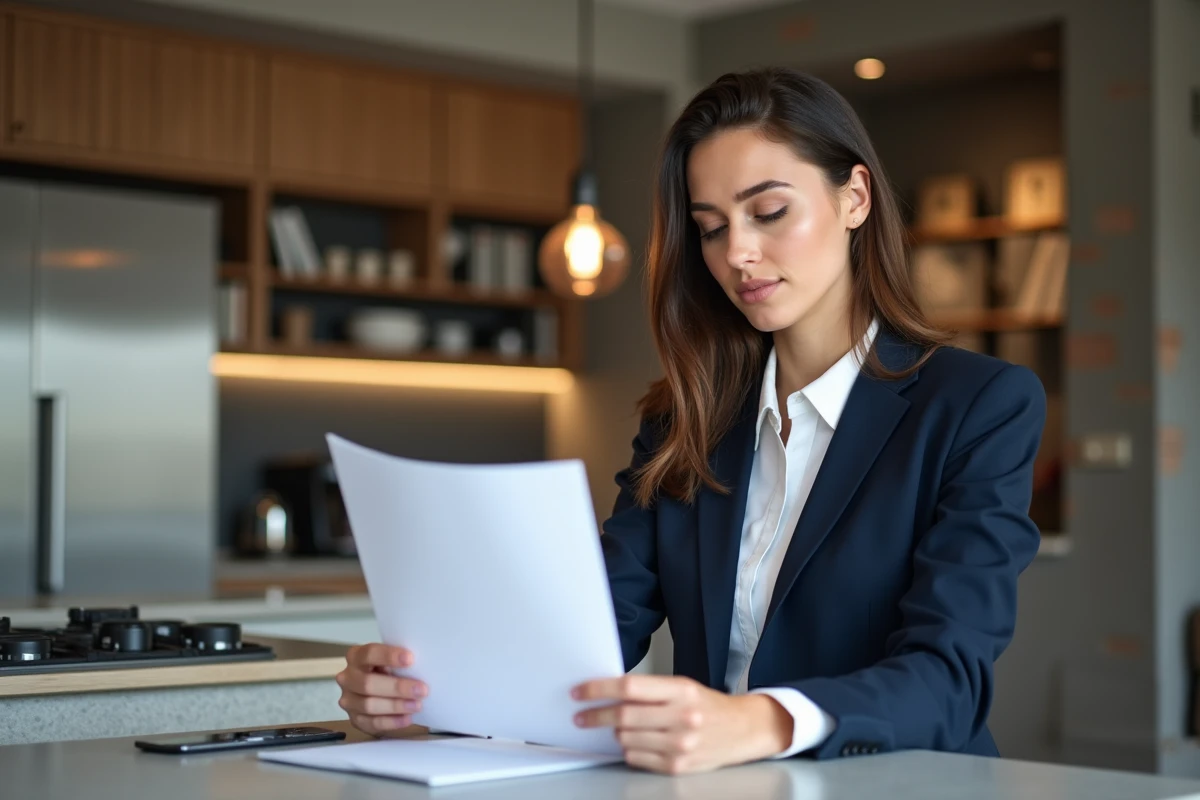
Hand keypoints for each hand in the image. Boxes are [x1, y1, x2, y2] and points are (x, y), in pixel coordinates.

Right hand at [336, 643, 427, 736]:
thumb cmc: (388, 670)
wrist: (379, 692)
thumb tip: (421, 665)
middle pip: (367, 683)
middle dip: (397, 687)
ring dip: (396, 706)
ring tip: (417, 705)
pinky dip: (391, 722)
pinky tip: (407, 718)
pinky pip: (372, 723)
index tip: (410, 659)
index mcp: (356, 656)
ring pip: (369, 705)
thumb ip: (399, 662)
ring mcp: (348, 700)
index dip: (388, 656)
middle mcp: (348, 677)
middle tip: (421, 690)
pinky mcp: (355, 719)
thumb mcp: (391, 661)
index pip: (369, 653)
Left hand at [571, 675, 792, 774]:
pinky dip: (628, 749)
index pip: (629, 687)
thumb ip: (649, 690)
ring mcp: (680, 745)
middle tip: (582, 715)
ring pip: (626, 739)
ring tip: (618, 727)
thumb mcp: (682, 686)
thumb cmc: (708, 705)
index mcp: (681, 690)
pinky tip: (635, 742)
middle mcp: (682, 718)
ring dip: (615, 733)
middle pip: (623, 716)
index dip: (598, 689)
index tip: (580, 692)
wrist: (742, 729)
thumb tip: (607, 693)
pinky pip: (636, 758)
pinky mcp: (676, 766)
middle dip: (595, 715)